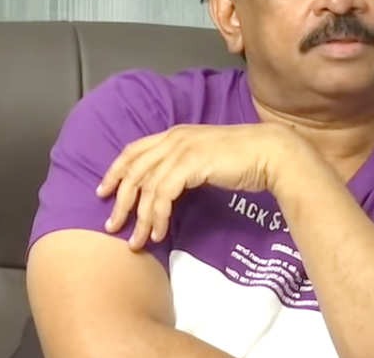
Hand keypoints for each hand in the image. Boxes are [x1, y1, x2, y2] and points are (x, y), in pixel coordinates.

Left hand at [96, 123, 297, 249]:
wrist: (269, 153)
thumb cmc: (245, 158)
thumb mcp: (207, 158)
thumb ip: (186, 166)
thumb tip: (169, 188)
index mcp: (176, 134)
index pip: (134, 150)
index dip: (115, 171)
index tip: (103, 192)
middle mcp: (174, 138)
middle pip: (134, 170)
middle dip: (120, 201)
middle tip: (113, 226)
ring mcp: (182, 149)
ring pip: (147, 187)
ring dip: (140, 218)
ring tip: (138, 241)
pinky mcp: (191, 164)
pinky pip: (164, 195)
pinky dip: (159, 216)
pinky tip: (161, 233)